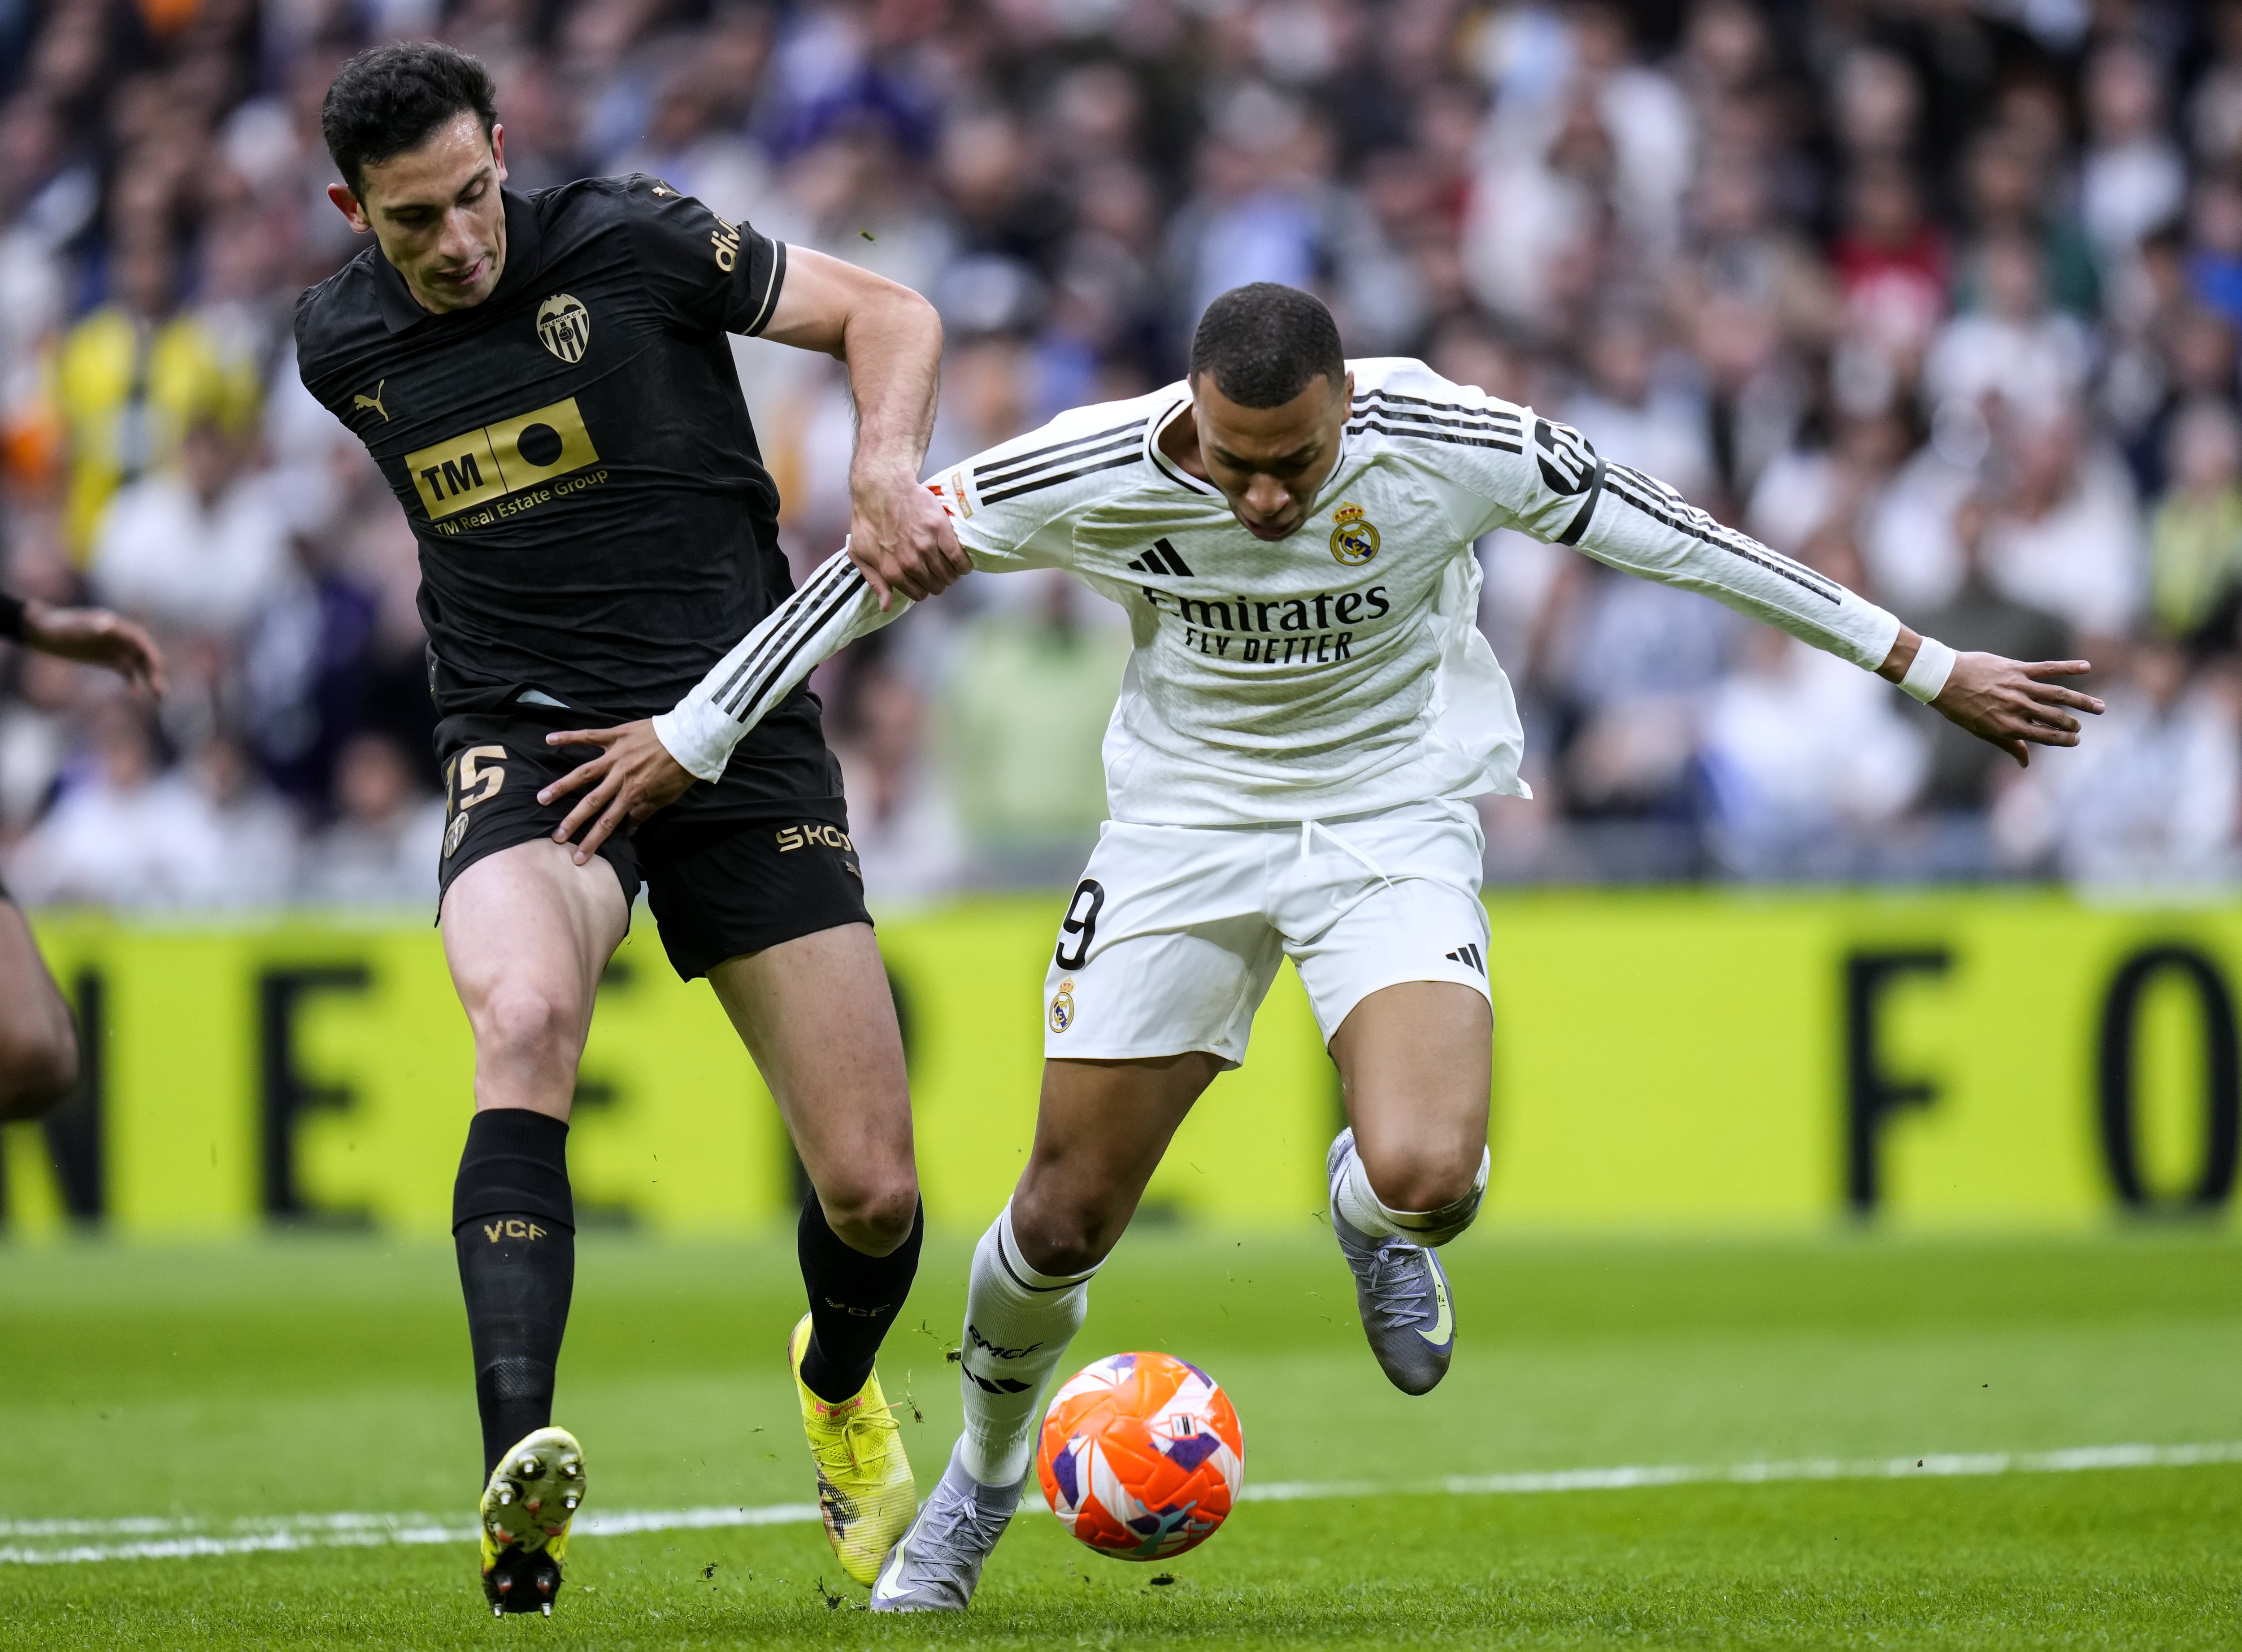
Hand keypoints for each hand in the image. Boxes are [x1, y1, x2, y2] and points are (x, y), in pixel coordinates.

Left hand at [21, 602, 165, 698]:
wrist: (43, 631)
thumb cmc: (56, 626)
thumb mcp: (72, 626)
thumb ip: (90, 625)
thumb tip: (109, 627)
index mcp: (115, 626)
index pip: (139, 640)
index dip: (150, 653)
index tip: (159, 668)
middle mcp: (120, 638)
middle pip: (143, 654)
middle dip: (155, 671)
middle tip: (161, 691)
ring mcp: (116, 649)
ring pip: (139, 665)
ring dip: (150, 679)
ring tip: (160, 696)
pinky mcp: (109, 659)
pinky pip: (126, 672)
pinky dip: (133, 682)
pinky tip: (136, 695)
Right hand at [536, 720, 696, 862]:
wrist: (691, 739)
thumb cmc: (679, 770)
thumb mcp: (665, 798)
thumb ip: (643, 813)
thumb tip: (628, 831)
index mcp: (633, 794)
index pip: (609, 823)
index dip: (593, 841)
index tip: (578, 857)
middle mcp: (620, 777)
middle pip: (591, 803)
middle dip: (572, 822)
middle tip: (555, 837)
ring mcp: (615, 756)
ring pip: (583, 773)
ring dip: (562, 786)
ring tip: (542, 798)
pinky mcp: (615, 735)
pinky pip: (588, 736)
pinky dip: (569, 737)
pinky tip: (549, 739)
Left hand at [847, 461, 968, 608]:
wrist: (883, 488)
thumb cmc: (869, 519)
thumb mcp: (860, 553)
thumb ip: (874, 581)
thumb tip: (886, 606)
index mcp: (892, 571)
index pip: (918, 594)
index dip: (924, 589)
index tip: (927, 581)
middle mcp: (910, 563)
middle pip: (936, 586)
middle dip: (939, 582)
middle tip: (939, 572)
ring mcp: (927, 548)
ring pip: (949, 575)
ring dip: (952, 575)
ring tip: (951, 567)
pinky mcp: (941, 532)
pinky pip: (960, 559)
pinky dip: (963, 565)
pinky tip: (962, 562)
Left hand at [1932, 653, 2103, 766]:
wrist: (1943, 678)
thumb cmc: (1959, 707)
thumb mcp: (1980, 731)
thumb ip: (2007, 744)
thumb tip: (2025, 762)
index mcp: (2008, 727)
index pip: (2045, 736)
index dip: (2063, 739)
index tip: (2076, 740)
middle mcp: (2017, 708)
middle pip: (2055, 717)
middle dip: (2073, 723)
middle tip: (2083, 726)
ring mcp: (2018, 687)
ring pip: (2058, 694)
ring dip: (2082, 701)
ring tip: (2099, 707)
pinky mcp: (2016, 669)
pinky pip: (2047, 668)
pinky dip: (2068, 667)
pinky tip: (2086, 667)